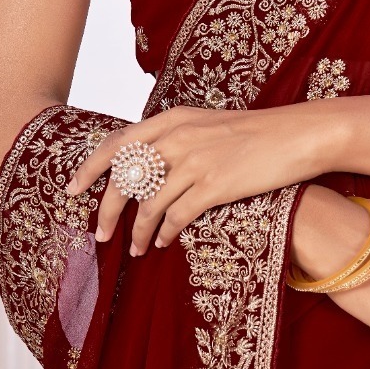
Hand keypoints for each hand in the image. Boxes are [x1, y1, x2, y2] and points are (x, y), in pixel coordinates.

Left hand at [66, 103, 319, 253]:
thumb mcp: (207, 125)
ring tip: (135, 249)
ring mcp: (196, 160)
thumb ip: (175, 139)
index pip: (117, 143)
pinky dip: (164, 233)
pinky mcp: (215, 184)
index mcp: (172, 119)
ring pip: (148, 203)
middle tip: (100, 234)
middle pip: (125, 177)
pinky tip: (163, 243)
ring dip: (137, 231)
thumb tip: (145, 167)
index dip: (89, 168)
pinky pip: (176, 216)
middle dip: (107, 210)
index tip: (72, 189)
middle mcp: (178, 136)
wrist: (297, 134)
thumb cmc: (255, 133)